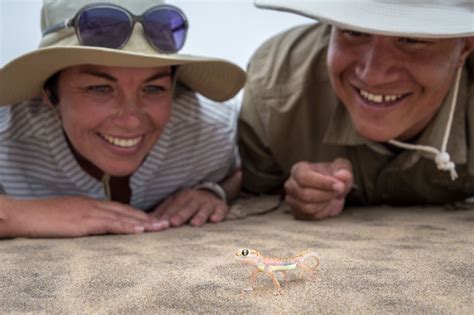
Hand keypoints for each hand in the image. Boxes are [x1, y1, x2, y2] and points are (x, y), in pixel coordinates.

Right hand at [0, 196, 168, 237]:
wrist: (26, 214)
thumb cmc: (44, 216)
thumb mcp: (69, 215)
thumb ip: (85, 218)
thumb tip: (96, 225)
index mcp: (92, 203)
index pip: (121, 208)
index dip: (138, 214)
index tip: (154, 219)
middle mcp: (95, 205)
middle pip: (127, 211)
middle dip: (148, 217)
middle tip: (167, 223)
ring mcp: (90, 212)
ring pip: (123, 216)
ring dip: (144, 222)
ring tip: (161, 227)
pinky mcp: (84, 222)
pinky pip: (110, 224)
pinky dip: (127, 226)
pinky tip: (140, 230)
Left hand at [150, 188, 228, 226]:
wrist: (211, 193)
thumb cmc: (187, 203)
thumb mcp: (175, 204)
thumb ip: (162, 213)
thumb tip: (146, 223)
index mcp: (181, 196)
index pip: (172, 206)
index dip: (166, 215)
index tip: (158, 224)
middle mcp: (195, 198)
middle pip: (187, 207)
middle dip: (181, 215)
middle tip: (173, 223)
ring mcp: (208, 202)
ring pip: (203, 209)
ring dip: (199, 216)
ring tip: (195, 224)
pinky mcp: (220, 206)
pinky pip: (220, 210)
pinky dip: (218, 214)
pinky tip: (214, 220)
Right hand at [284, 158, 352, 219]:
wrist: (330, 189)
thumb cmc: (332, 176)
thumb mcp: (341, 168)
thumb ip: (343, 170)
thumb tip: (342, 176)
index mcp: (298, 170)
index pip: (304, 177)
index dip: (322, 183)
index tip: (339, 186)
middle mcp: (291, 185)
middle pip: (304, 194)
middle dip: (326, 195)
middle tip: (339, 192)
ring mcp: (292, 200)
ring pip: (307, 208)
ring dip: (325, 204)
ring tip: (333, 197)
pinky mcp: (297, 213)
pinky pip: (310, 217)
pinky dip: (323, 212)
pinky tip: (329, 204)